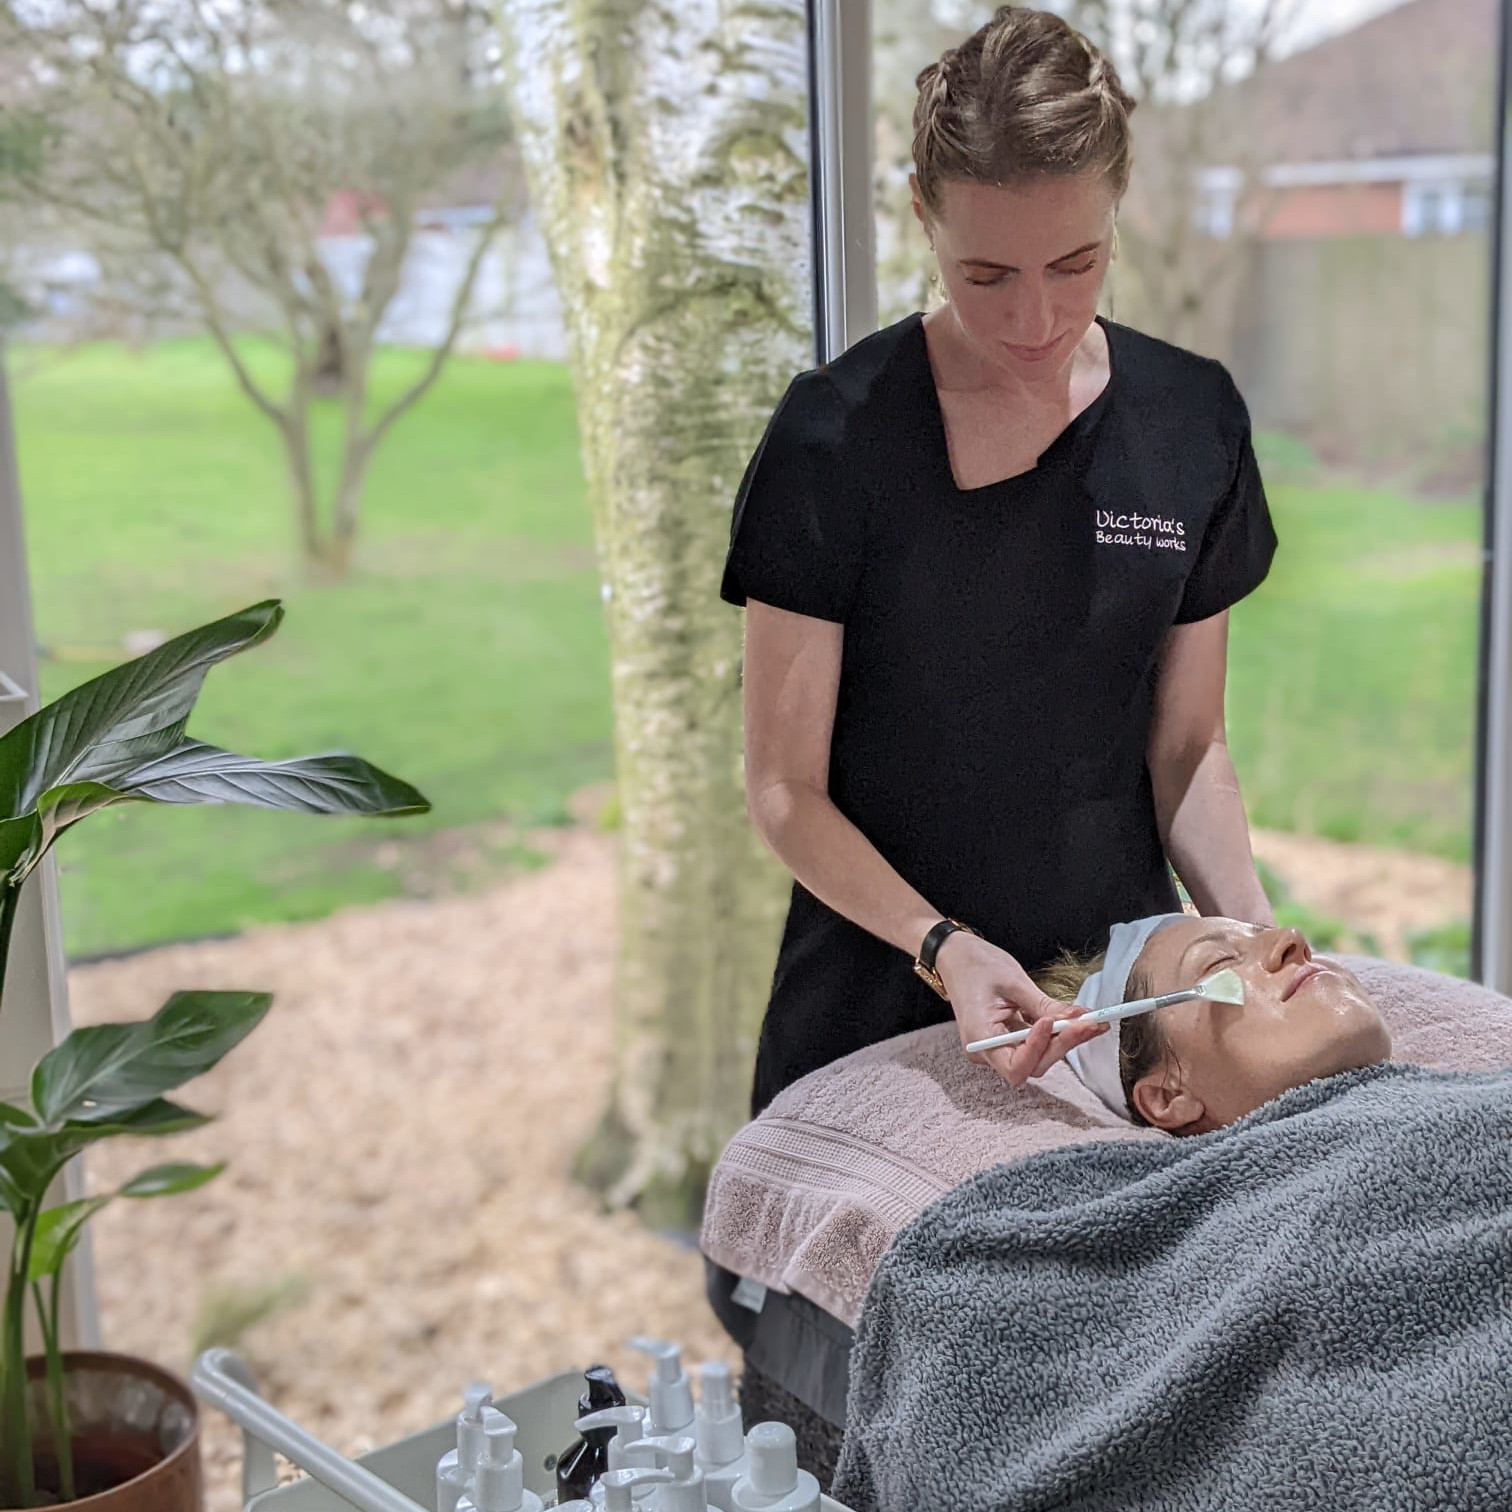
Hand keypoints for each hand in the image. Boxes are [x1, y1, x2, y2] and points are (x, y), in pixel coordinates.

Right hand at [935, 932, 1106, 1087]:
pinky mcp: (1005, 1040)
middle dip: (1061, 1044)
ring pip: (1036, 1057)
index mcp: (979, 1038)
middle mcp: (985, 1052)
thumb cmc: (975, 964)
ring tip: (1088, 1021)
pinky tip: (1074, 1021)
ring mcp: (995, 1048)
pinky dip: (1054, 1034)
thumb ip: (1045, 1005)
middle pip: (1032, 1064)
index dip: (1039, 1049)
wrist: (954, 956)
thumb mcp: (1013, 981)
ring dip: (1063, 1040)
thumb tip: (1079, 1018)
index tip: (1054, 1022)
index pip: (1016, 1066)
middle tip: (1089, 1023)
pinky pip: (1033, 1045)